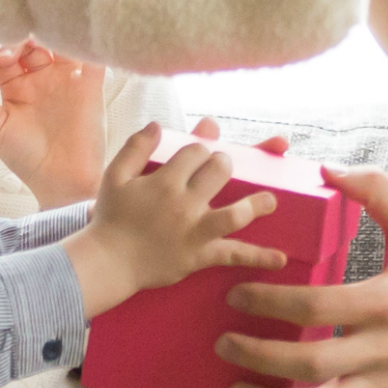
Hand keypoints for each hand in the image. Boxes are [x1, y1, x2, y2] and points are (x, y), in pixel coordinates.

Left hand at [0, 44, 107, 206]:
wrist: (63, 181)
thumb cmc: (27, 159)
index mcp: (16, 87)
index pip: (3, 55)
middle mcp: (41, 78)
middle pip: (29, 43)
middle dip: (17, 40)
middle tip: (10, 53)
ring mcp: (66, 78)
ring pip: (56, 42)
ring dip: (45, 35)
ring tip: (34, 44)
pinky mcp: (90, 83)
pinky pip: (90, 56)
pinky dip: (82, 42)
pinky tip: (67, 39)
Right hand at [61, 123, 287, 314]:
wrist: (107, 262)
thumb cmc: (110, 218)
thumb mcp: (115, 176)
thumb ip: (135, 147)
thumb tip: (157, 125)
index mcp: (164, 181)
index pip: (196, 150)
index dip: (200, 148)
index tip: (197, 155)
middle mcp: (183, 203)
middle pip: (220, 171)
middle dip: (225, 164)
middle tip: (222, 169)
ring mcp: (195, 230)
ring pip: (235, 214)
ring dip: (257, 204)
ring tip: (271, 200)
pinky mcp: (199, 256)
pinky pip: (233, 255)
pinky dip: (258, 257)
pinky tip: (280, 258)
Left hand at [214, 166, 387, 387]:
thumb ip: (376, 191)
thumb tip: (329, 168)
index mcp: (387, 301)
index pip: (315, 307)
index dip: (268, 303)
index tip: (236, 296)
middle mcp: (384, 349)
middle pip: (309, 363)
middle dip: (257, 357)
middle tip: (223, 342)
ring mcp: (384, 384)